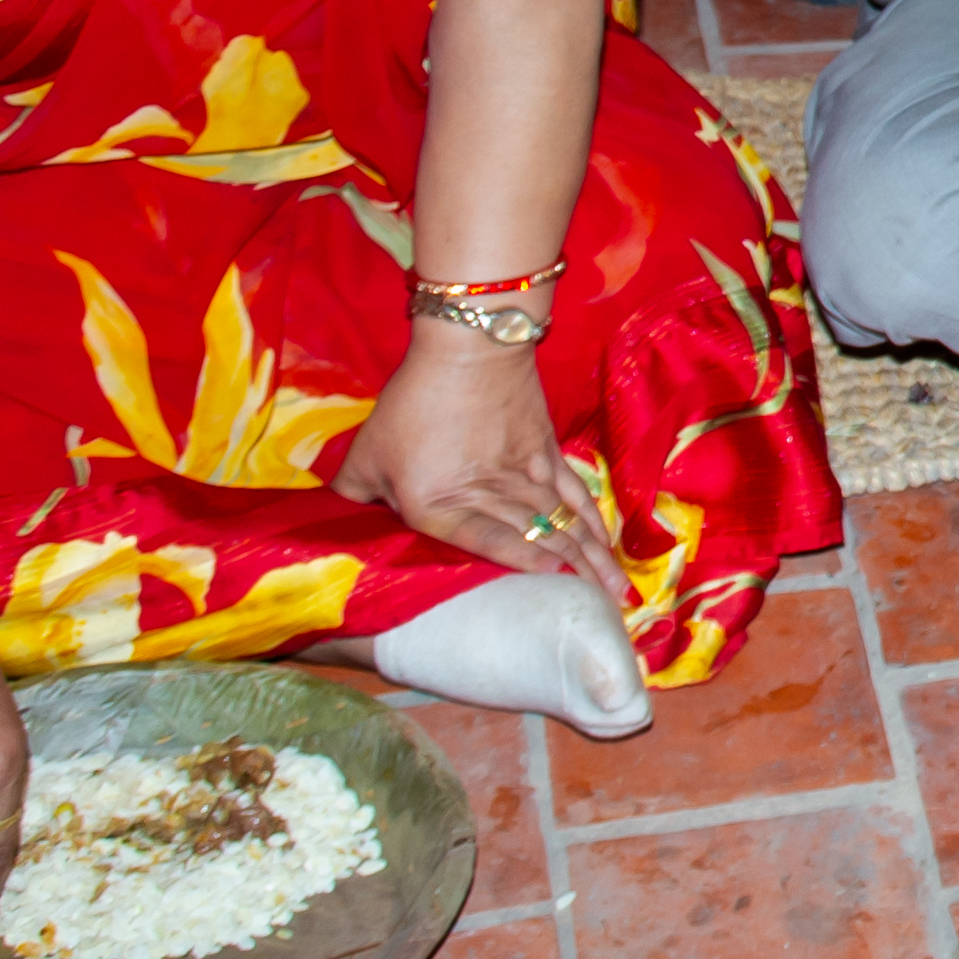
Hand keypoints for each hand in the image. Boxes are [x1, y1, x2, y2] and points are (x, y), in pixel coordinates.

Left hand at [335, 321, 609, 586]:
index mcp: (439, 502)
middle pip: (535, 537)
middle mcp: (487, 493)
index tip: (553, 579)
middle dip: (572, 575)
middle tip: (604, 611)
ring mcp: (524, 474)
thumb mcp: (366, 452)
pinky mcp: (546, 454)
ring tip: (618, 591)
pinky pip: (573, 495)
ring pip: (563, 522)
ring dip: (593, 558)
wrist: (469, 347)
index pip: (484, 538)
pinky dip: (592, 522)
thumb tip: (340, 524)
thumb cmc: (412, 402)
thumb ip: (354, 495)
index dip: (520, 560)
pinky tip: (607, 544)